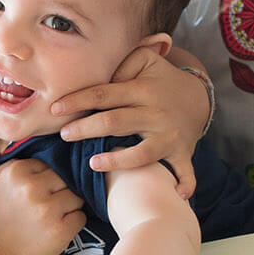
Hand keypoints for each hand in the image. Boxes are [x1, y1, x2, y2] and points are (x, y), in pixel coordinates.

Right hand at [0, 159, 85, 254]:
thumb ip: (10, 162)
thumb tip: (37, 151)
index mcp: (16, 171)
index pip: (50, 165)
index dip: (47, 179)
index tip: (40, 192)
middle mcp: (32, 188)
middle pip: (65, 179)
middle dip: (60, 191)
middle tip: (49, 205)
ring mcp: (48, 209)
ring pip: (76, 197)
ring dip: (69, 207)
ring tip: (53, 216)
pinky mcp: (61, 230)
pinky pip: (81, 217)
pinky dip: (73, 223)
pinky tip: (58, 228)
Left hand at [50, 47, 210, 197]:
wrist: (198, 98)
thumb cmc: (160, 80)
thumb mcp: (145, 60)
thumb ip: (122, 62)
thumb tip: (101, 78)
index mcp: (143, 90)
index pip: (104, 94)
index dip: (78, 101)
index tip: (55, 109)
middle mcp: (155, 114)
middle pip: (115, 122)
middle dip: (85, 129)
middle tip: (63, 135)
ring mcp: (169, 136)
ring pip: (142, 153)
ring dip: (117, 161)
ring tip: (92, 163)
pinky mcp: (181, 152)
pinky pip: (184, 171)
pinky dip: (184, 184)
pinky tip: (176, 195)